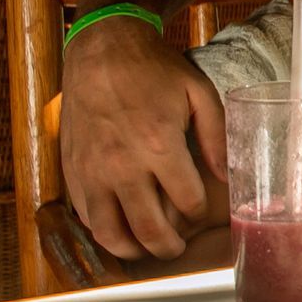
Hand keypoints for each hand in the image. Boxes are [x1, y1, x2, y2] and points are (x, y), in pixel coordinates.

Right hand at [60, 18, 224, 260]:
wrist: (101, 52)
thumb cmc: (153, 71)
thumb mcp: (198, 93)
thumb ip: (216, 137)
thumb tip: (228, 176)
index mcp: (160, 147)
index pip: (187, 202)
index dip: (198, 214)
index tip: (200, 212)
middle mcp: (124, 166)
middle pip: (149, 229)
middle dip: (169, 247)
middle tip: (177, 249)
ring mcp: (93, 172)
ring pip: (110, 232)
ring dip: (132, 250)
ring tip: (147, 249)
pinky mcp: (72, 170)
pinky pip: (85, 215)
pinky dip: (102, 229)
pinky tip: (118, 227)